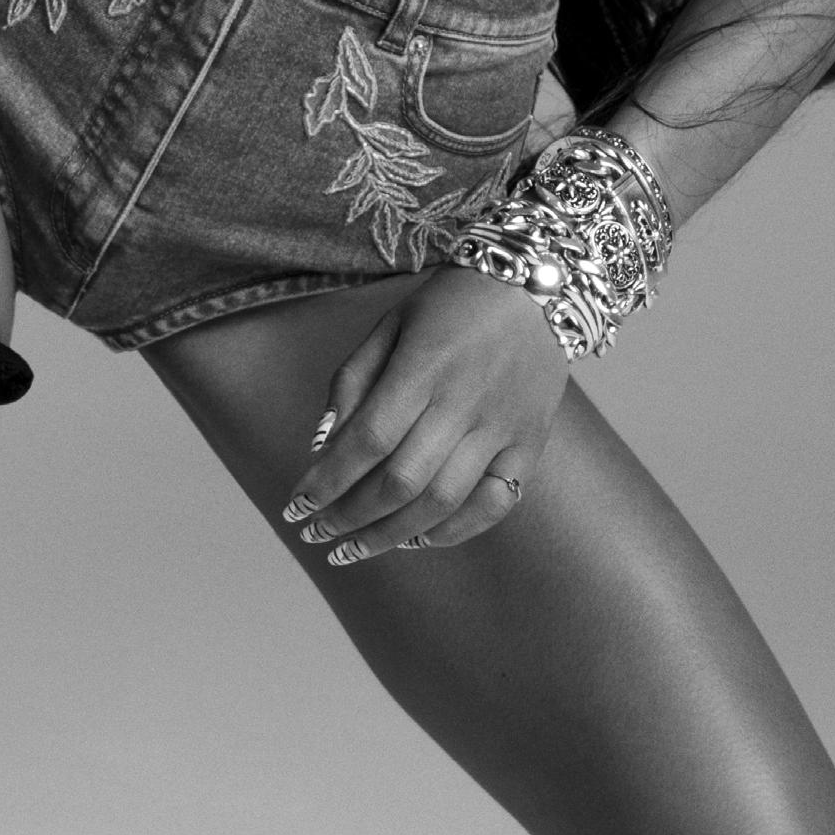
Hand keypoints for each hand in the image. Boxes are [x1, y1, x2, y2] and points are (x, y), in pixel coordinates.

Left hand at [278, 263, 569, 563]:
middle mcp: (465, 402)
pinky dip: (453, 531)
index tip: (295, 507)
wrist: (539, 284)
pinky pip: (494, 505)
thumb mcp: (390, 324)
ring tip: (353, 550)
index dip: (326, 482)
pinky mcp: (531, 444)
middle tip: (315, 534)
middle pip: (399, 482)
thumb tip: (321, 447)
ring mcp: (503, 428)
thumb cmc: (451, 304)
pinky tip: (416, 539)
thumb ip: (352, 382)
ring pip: (442, 502)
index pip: (367, 441)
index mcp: (424, 366)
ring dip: (390, 536)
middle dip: (348, 518)